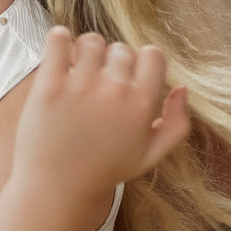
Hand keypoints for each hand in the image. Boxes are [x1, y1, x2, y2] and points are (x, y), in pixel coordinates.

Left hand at [13, 29, 192, 200]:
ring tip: (79, 72)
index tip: (128, 78)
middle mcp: (114, 92)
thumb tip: (182, 88)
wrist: (56, 190)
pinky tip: (59, 56)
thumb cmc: (104, 172)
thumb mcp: (150, 156)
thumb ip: (177, 125)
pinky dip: (60, 40)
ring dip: (86, 52)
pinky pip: (58, 39)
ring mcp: (80, 87)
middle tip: (99, 84)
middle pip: (121, 48)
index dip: (141, 62)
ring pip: (91, 41)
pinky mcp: (49, 85)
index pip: (153, 54)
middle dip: (112, 61)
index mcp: (142, 106)